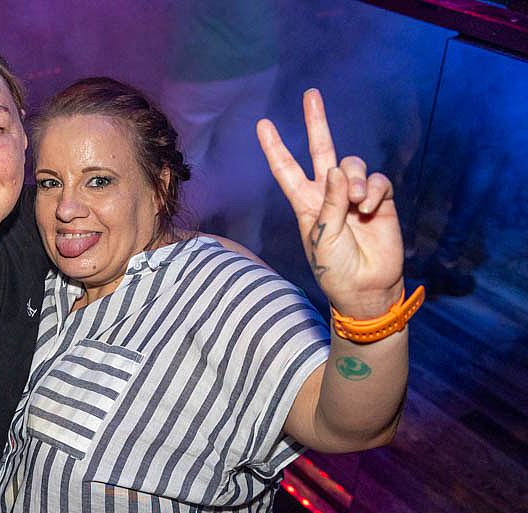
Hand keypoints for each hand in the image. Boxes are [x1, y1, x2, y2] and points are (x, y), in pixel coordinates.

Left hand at [257, 89, 403, 318]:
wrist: (366, 288)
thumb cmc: (336, 268)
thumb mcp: (322, 237)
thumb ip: (328, 203)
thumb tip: (335, 169)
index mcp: (305, 203)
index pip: (286, 170)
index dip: (275, 148)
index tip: (263, 124)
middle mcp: (327, 194)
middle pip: (321, 150)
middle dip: (317, 122)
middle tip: (311, 95)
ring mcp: (353, 195)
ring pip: (351, 164)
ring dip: (352, 178)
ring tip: (354, 202)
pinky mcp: (379, 200)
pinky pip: (376, 180)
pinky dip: (372, 190)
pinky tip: (368, 208)